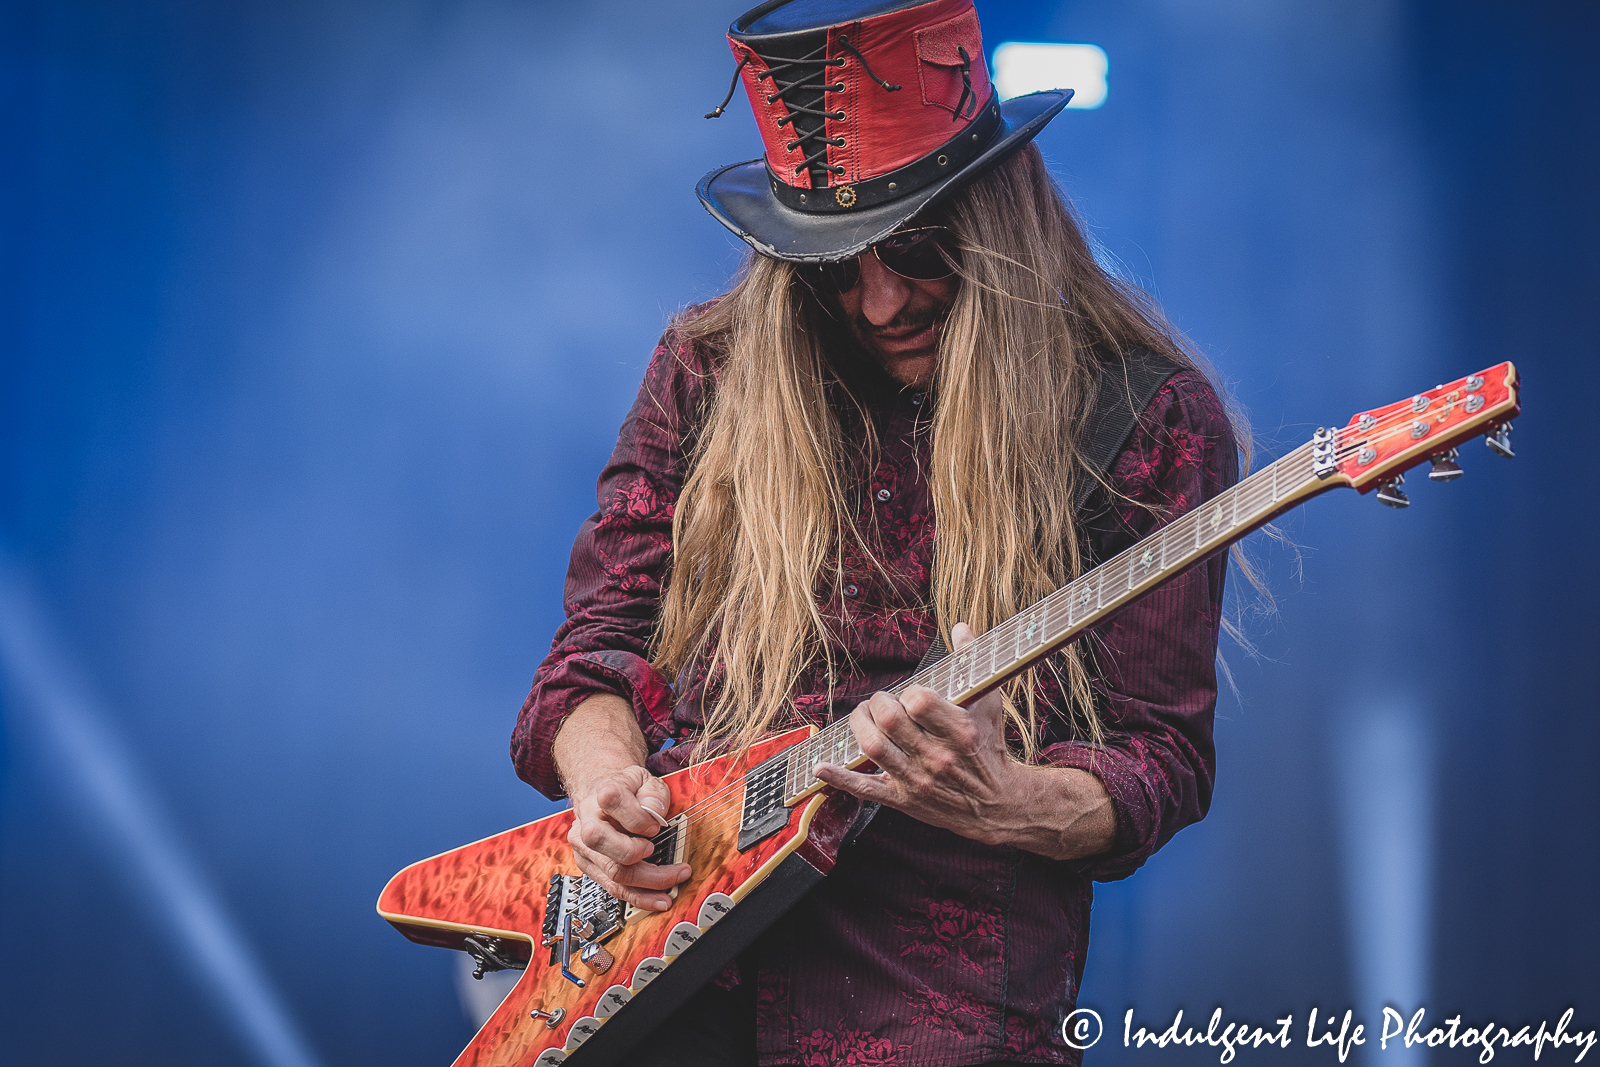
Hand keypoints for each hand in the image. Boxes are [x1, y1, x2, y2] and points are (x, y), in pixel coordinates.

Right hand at [553, 694, 689, 910]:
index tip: (657, 826)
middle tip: (670, 863)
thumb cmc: (629, 791)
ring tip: (673, 886)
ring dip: (647, 884)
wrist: (605, 796)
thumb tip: (654, 813)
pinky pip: (612, 888)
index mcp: (601, 793)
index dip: (637, 817)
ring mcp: (585, 846)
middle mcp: (587, 820)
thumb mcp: (647, 780)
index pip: (612, 801)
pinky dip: (637, 896)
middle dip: (640, 856)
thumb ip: (654, 793)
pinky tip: (657, 898)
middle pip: (604, 842)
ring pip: (612, 872)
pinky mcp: (589, 865)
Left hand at [813, 622, 1116, 859]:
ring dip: (858, 726)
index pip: (919, 701)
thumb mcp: (989, 705)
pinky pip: (865, 789)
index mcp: (960, 731)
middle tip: (879, 701)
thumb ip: (972, 664)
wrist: (998, 805)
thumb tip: (962, 627)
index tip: (911, 694)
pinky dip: (839, 778)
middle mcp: (937, 757)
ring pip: (873, 748)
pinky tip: (820, 767)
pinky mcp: (903, 800)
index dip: (909, 692)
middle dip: (877, 703)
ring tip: (861, 717)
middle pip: (889, 721)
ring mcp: (918, 781)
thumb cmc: (989, 747)